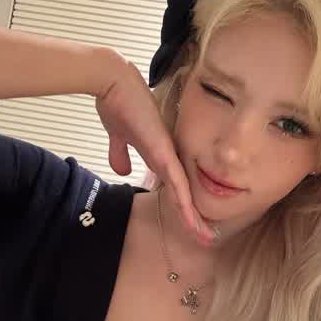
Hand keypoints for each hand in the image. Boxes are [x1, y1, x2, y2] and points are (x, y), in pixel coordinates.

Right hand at [95, 55, 215, 244]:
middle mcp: (168, 158)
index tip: (191, 223)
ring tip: (206, 237)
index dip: (183, 206)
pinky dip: (185, 204)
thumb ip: (120, 154)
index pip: (175, 187)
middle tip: (206, 237)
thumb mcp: (118, 136)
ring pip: (185, 194)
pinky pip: (177, 183)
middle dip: (194, 218)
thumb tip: (122, 172)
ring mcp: (167, 156)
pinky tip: (192, 220)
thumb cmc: (118, 104)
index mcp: (159, 155)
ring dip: (194, 217)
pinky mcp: (163, 152)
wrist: (114, 82)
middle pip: (184, 194)